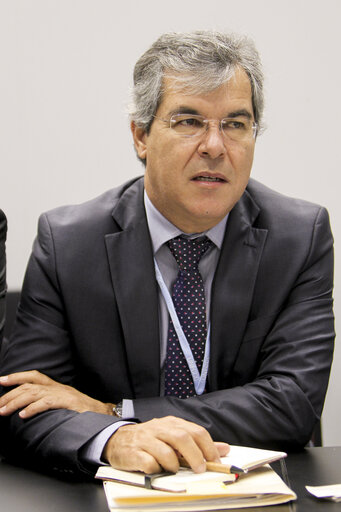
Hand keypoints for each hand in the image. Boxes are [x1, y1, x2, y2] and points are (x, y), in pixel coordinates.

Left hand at [0, 370, 113, 417]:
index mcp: (55, 386)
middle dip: (10, 395)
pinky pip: (47, 403)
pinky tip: (23, 415)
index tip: (1, 380)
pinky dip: (33, 408)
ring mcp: (62, 394)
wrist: (102, 413)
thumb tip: (27, 408)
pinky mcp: (67, 403)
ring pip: (34, 393)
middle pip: (29, 386)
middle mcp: (57, 387)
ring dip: (16, 402)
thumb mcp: (62, 403)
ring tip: (3, 410)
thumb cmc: (81, 411)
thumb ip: (47, 402)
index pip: (33, 376)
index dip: (16, 376)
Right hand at [103, 416, 229, 473]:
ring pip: (166, 451)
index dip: (208, 448)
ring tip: (174, 469)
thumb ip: (199, 443)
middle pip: (182, 438)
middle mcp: (159, 428)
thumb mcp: (174, 437)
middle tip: (200, 470)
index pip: (195, 431)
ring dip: (174, 464)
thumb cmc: (150, 440)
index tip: (216, 462)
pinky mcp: (133, 453)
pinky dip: (156, 470)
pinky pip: (148, 463)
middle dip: (195, 456)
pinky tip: (156, 470)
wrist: (117, 439)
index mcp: (172, 423)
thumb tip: (224, 448)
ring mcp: (146, 440)